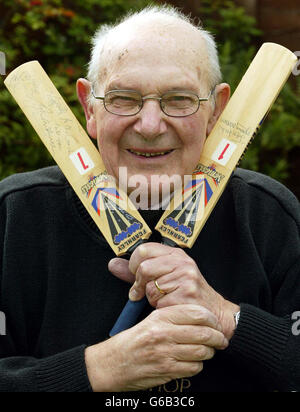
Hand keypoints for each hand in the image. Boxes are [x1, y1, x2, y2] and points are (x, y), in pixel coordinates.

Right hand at [85, 304, 227, 391]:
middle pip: (204, 333)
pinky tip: (193, 362)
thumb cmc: (132, 341)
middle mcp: (164, 333)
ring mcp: (165, 353)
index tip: (215, 323)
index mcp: (160, 317)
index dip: (212, 319)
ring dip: (210, 352)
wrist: (111, 364)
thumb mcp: (149, 321)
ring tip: (208, 351)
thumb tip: (200, 318)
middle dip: (218, 337)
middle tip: (221, 339)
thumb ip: (172, 317)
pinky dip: (198, 365)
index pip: (196, 313)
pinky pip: (194, 368)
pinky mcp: (166, 371)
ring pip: (202, 352)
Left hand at [109, 243, 239, 339]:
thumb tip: (113, 264)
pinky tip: (171, 306)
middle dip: (139, 284)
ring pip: (150, 288)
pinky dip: (160, 308)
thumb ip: (137, 270)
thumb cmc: (187, 293)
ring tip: (165, 298)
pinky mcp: (186, 294)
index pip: (144, 249)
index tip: (136, 274)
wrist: (213, 312)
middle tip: (143, 292)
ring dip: (151, 299)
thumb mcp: (164, 275)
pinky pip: (159, 302)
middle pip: (144, 268)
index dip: (134, 264)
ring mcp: (185, 278)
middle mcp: (181, 262)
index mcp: (175, 254)